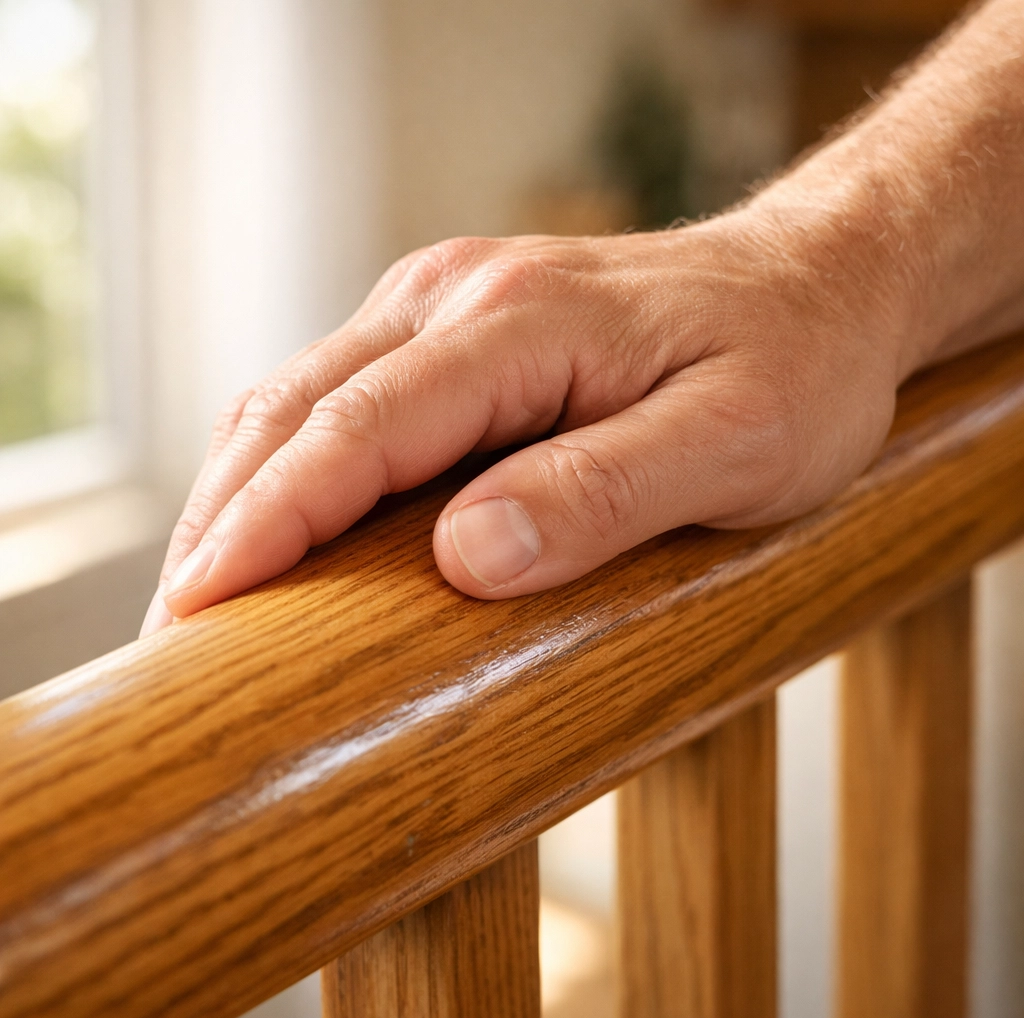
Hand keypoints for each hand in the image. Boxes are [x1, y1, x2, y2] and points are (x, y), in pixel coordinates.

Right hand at [141, 206, 915, 634]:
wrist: (815, 286)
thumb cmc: (792, 366)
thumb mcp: (736, 444)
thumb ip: (605, 492)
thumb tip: (470, 556)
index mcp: (518, 323)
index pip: (359, 430)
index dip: (271, 521)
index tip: (202, 605)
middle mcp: (460, 295)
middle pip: (302, 407)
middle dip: (226, 514)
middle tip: (175, 624)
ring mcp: (448, 303)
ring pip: (305, 395)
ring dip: (244, 489)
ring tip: (205, 586)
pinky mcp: (455, 329)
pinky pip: (346, 393)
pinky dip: (294, 462)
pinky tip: (280, 521)